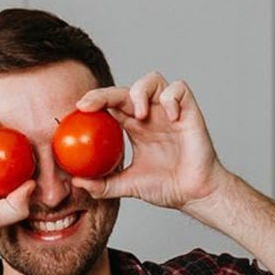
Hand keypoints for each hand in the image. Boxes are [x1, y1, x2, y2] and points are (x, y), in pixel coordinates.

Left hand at [70, 74, 227, 210]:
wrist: (196, 195)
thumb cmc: (169, 188)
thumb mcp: (129, 186)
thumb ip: (104, 185)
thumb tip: (77, 183)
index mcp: (135, 127)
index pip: (111, 104)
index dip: (95, 100)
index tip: (79, 108)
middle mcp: (151, 114)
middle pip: (125, 89)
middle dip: (106, 94)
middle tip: (92, 106)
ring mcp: (170, 111)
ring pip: (152, 80)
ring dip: (141, 91)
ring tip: (140, 114)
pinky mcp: (189, 112)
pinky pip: (179, 89)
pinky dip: (172, 98)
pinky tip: (171, 118)